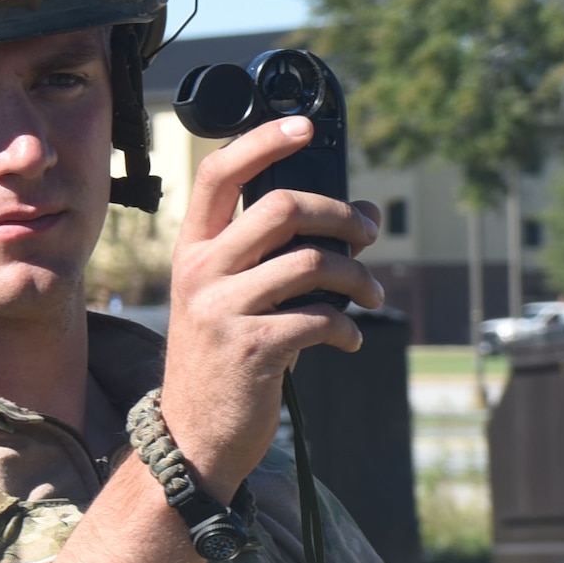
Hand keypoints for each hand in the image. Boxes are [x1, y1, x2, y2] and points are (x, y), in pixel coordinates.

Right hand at [161, 116, 382, 500]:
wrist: (192, 436)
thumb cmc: (221, 362)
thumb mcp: (228, 300)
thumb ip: (278, 255)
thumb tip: (364, 212)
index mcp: (192, 253)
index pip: (218, 174)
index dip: (264, 140)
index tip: (304, 127)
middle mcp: (200, 273)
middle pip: (282, 206)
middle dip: (342, 215)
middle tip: (368, 233)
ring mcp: (222, 309)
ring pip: (313, 261)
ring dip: (360, 277)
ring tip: (371, 296)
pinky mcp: (252, 346)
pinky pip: (322, 316)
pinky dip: (348, 328)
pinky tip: (348, 341)